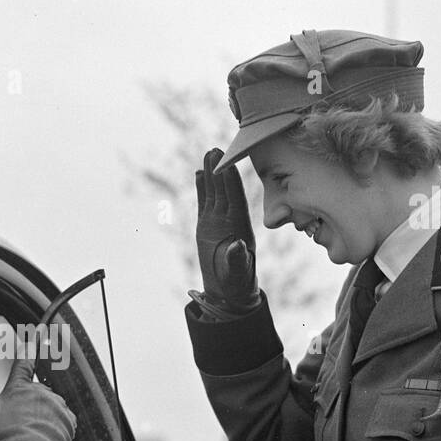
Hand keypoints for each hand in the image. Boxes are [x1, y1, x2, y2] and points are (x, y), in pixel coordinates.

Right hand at [0, 357, 75, 440]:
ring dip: (41, 417)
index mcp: (20, 387)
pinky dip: (54, 428)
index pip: (23, 363)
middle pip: (35, 394)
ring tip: (29, 438)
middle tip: (15, 427)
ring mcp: (58, 406)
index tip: (32, 341)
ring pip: (49, 407)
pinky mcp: (69, 422)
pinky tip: (44, 440)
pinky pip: (62, 421)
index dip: (27, 352)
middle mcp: (42, 392)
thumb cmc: (1, 437)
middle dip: (27, 406)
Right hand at [195, 146, 258, 310]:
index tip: (227, 165)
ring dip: (212, 174)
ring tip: (208, 154)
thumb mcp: (238, 272)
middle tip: (215, 150)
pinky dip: (203, 188)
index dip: (231, 182)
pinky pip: (205, 202)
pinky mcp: (207, 225)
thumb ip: (237, 259)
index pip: (236, 199)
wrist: (228, 289)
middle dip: (221, 170)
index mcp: (241, 226)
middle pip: (225, 190)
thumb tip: (237, 245)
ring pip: (215, 192)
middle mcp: (231, 219)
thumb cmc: (237, 282)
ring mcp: (219, 220)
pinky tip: (200, 173)